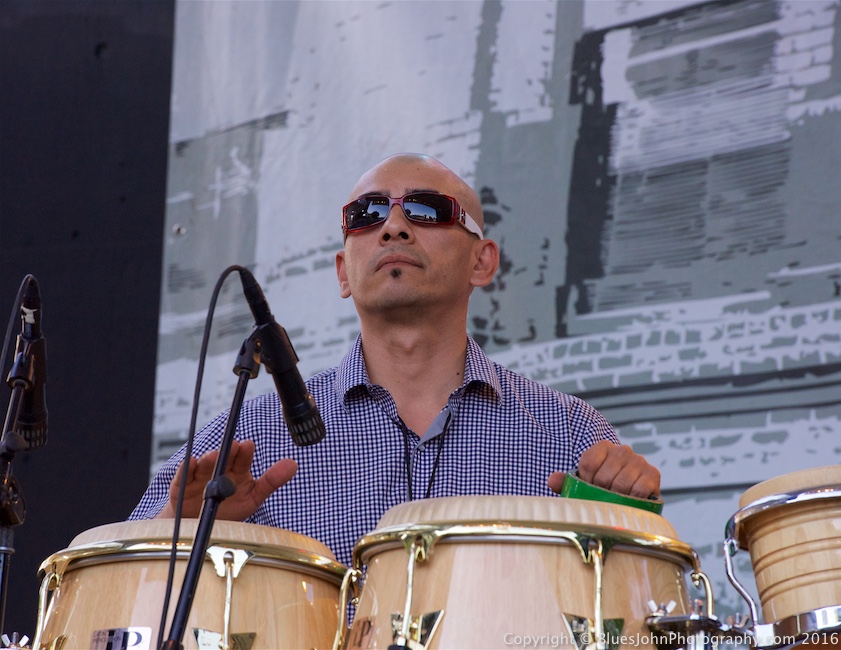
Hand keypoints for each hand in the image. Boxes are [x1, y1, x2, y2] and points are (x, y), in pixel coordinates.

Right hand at [155, 439, 296, 519]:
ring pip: (204, 465)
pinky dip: (186, 469)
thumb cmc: (228, 509)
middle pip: (223, 458)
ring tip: (214, 455)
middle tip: (235, 446)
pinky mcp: (182, 487)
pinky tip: (191, 462)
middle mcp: (219, 471)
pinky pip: (183, 476)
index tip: (248, 446)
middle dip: (228, 452)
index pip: (242, 459)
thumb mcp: (253, 497)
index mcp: (236, 471)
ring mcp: (200, 477)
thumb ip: (271, 481)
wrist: (200, 528)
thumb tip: (293, 464)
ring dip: (209, 459)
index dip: (245, 453)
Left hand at [547, 441, 659, 497]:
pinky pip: (640, 489)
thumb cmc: (604, 489)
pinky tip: (631, 500)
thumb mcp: (584, 484)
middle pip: (604, 476)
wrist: (631, 496)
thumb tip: (552, 480)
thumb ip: (567, 481)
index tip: (589, 488)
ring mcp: (639, 460)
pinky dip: (633, 499)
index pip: (588, 462)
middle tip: (603, 499)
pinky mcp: (653, 474)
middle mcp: (622, 450)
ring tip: (616, 501)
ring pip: (621, 484)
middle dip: (601, 493)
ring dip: (617, 498)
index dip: (586, 481)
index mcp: (602, 447)